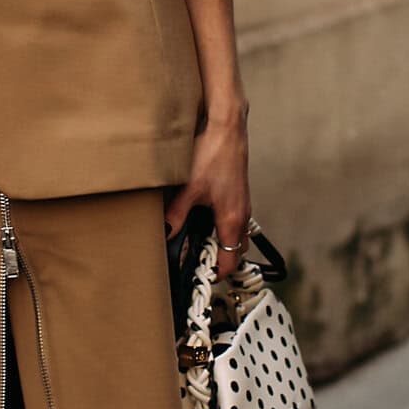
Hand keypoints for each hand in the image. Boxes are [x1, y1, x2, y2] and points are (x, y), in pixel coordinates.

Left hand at [165, 108, 249, 279]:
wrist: (227, 129)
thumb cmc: (213, 155)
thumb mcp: (189, 188)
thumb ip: (177, 214)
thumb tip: (166, 234)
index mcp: (232, 220)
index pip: (230, 261)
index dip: (216, 274)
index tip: (200, 279)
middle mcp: (242, 215)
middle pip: (236, 252)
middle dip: (220, 263)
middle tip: (198, 265)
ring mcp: (243, 205)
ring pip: (237, 237)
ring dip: (223, 246)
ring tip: (201, 247)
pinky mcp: (238, 194)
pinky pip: (236, 222)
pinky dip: (224, 230)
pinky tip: (205, 222)